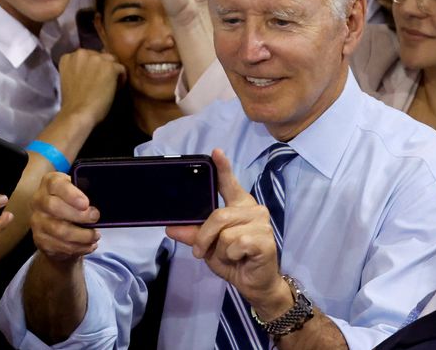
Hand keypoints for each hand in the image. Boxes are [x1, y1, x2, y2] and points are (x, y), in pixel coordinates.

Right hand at [30, 171, 100, 262]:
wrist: (55, 223)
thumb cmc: (71, 202)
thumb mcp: (77, 190)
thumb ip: (86, 190)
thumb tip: (102, 198)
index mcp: (49, 183)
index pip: (56, 185)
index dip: (71, 194)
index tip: (86, 203)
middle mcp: (39, 201)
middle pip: (54, 207)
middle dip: (79, 215)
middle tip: (95, 218)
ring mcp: (37, 221)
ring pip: (59, 231)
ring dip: (82, 236)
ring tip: (95, 235)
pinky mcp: (40, 240)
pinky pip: (60, 246)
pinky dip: (78, 247)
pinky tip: (88, 245)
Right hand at [58, 48, 124, 126]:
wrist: (77, 113)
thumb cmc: (73, 103)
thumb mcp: (69, 79)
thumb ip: (79, 69)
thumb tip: (94, 68)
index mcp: (68, 57)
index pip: (87, 56)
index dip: (92, 68)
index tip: (92, 79)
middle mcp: (81, 53)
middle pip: (100, 56)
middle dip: (102, 68)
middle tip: (102, 84)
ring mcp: (96, 58)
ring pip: (112, 61)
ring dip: (112, 73)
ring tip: (109, 87)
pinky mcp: (109, 66)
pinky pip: (121, 69)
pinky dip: (120, 80)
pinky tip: (114, 91)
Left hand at [167, 149, 287, 315]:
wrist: (254, 283)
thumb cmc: (233, 259)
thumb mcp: (208, 245)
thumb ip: (192, 234)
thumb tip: (170, 228)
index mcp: (238, 205)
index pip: (229, 183)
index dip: (223, 167)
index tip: (215, 152)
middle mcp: (253, 208)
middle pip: (217, 215)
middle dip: (204, 237)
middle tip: (201, 251)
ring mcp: (261, 223)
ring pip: (225, 232)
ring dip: (220, 251)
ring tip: (230, 256)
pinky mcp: (265, 239)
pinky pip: (236, 244)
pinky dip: (232, 256)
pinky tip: (242, 258)